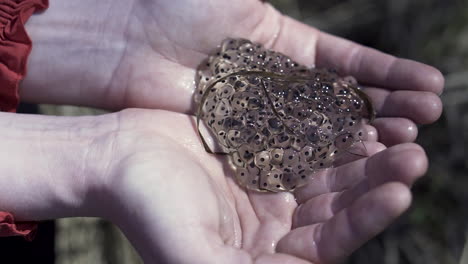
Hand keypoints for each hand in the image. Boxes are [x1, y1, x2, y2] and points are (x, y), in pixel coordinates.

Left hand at [23, 0, 442, 125]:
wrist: (125, 41)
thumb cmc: (178, 2)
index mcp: (285, 42)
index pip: (348, 62)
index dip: (388, 73)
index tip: (429, 85)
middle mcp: (278, 80)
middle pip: (342, 98)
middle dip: (388, 106)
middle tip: (429, 118)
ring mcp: (261, 112)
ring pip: (322, 127)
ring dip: (365, 133)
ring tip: (407, 142)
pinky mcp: (241, 136)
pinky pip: (289, 146)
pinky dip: (323, 152)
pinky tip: (356, 158)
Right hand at [91, 109, 426, 263]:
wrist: (117, 156)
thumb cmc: (145, 208)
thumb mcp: (191, 254)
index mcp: (265, 257)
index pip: (328, 245)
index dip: (364, 221)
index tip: (399, 193)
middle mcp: (276, 223)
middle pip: (339, 206)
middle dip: (378, 184)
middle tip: (414, 157)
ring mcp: (273, 183)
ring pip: (331, 171)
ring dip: (365, 154)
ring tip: (402, 132)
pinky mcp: (265, 148)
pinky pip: (308, 137)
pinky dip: (333, 126)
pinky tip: (360, 112)